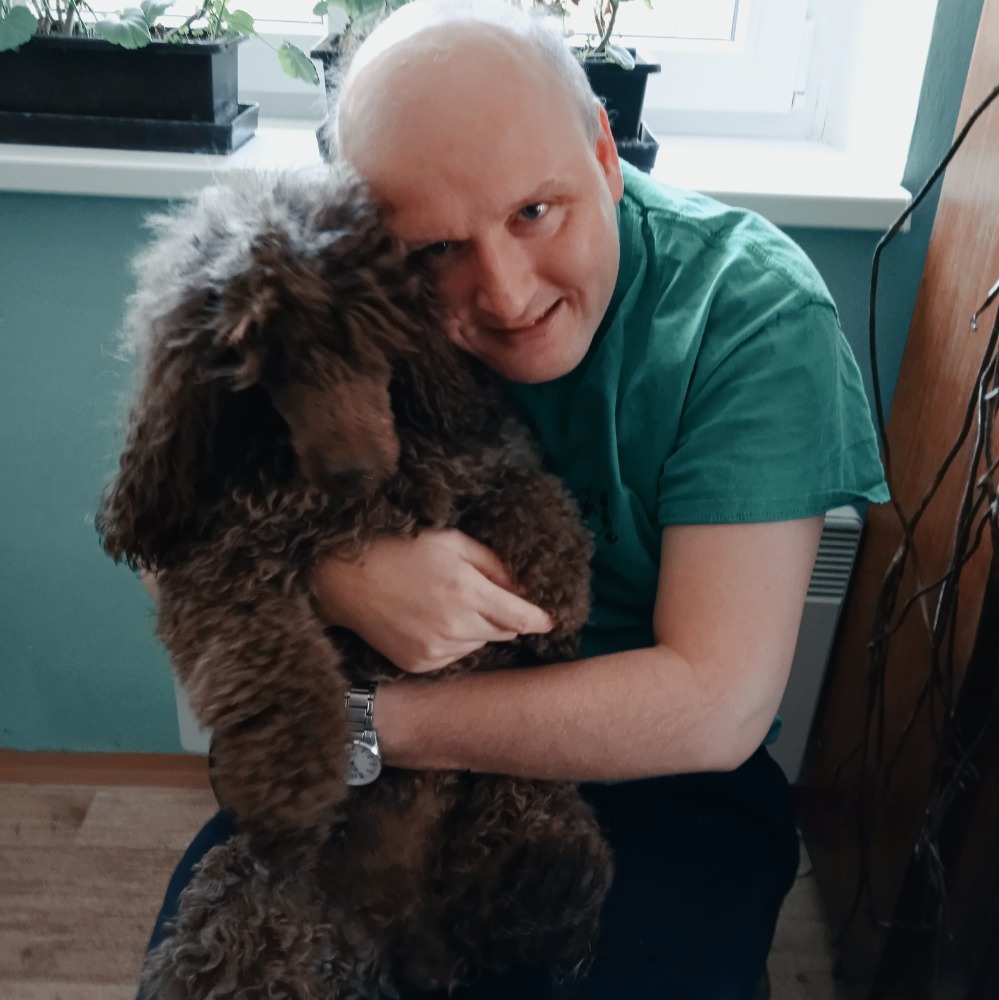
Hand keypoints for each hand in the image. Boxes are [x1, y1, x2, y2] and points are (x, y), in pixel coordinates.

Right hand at [312, 529, 553, 673]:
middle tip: (491, 597)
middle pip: (505, 631)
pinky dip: (456, 642)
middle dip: (506, 617)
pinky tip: (435, 621)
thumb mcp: (450, 540)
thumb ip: (492, 563)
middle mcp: (455, 626)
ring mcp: (436, 649)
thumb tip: (522, 586)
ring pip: (481, 644)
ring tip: (452, 604)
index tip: (552, 617)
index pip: (523, 617)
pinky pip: (455, 657)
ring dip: (480, 629)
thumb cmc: (397, 548)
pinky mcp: (419, 664)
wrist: (343, 578)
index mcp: (466, 590)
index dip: (542, 618)